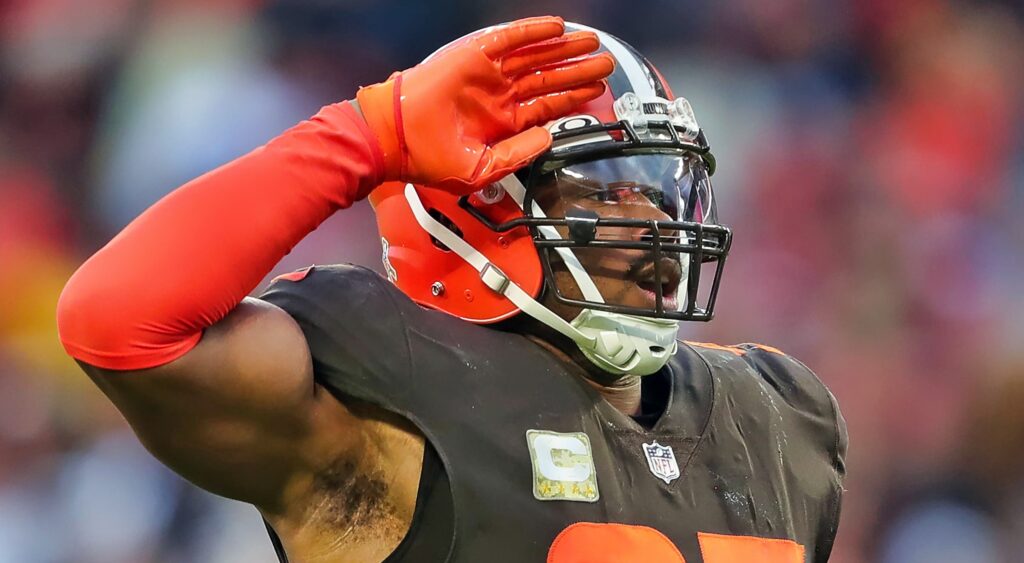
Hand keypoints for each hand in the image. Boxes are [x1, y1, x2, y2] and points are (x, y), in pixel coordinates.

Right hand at [356, 16, 613, 193]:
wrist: (394, 139)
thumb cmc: (428, 158)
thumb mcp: (482, 169)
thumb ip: (518, 155)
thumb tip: (548, 138)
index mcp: (502, 122)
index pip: (547, 106)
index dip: (573, 98)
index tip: (597, 91)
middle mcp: (499, 95)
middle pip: (549, 78)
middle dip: (578, 70)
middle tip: (606, 63)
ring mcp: (488, 73)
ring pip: (537, 56)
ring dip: (564, 48)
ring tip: (593, 43)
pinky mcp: (475, 55)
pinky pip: (510, 39)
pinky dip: (534, 32)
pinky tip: (558, 28)